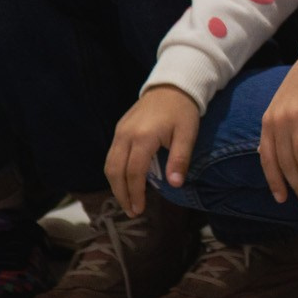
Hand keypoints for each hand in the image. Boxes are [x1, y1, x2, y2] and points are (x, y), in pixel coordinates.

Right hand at [106, 84, 201, 215]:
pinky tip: (125, 182)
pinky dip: (115, 172)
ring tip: (127, 201)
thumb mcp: (188, 134)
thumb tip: (174, 185)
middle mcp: (126, 135)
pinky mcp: (119, 129)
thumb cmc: (183, 111)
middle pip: (115, 171)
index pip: (134, 172)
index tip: (139, 210)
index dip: (135, 193)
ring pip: (109, 164)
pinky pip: (111, 155)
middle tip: (131, 211)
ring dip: (115, 185)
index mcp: (143, 137)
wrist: (172, 85)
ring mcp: (120, 131)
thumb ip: (180, 159)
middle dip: (121, 194)